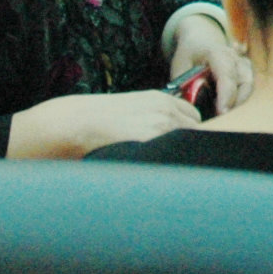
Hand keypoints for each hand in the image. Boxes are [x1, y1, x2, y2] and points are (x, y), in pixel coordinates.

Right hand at [7, 89, 199, 157]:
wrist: (74, 123)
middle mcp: (166, 110)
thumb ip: (154, 118)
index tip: (182, 143)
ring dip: (181, 156)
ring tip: (165, 168)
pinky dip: (171, 164)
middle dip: (189, 145)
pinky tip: (158, 173)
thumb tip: (170, 135)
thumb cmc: (97, 119)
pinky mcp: (152, 142)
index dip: (190, 132)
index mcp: (161, 99)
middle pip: (197, 131)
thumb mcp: (131, 108)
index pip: (194, 117)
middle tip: (174, 159)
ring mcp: (161, 126)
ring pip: (189, 144)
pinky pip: (174, 155)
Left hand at [169, 16, 252, 111]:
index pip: (227, 74)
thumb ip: (187, 87)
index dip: (226, 95)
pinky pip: (248, 88)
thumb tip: (192, 107)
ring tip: (220, 113)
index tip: (222, 112)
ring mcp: (243, 63)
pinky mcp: (247, 71)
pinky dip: (239, 99)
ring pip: (249, 86)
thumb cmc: (189, 55)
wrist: (198, 41)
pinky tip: (224, 105)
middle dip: (235, 103)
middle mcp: (235, 56)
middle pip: (244, 82)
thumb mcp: (180, 69)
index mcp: (216, 52)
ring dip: (238, 102)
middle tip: (219, 119)